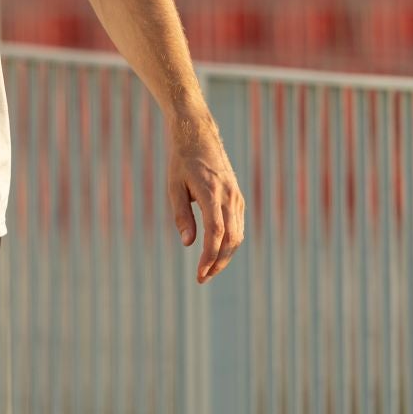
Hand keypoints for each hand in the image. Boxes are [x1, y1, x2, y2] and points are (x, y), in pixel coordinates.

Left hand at [166, 118, 244, 283]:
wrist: (198, 134)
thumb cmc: (182, 160)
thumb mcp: (174, 186)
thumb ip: (181, 215)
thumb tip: (188, 243)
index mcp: (212, 193)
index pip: (216, 233)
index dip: (209, 257)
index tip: (199, 274)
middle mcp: (229, 196)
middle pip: (231, 239)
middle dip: (218, 263)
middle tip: (202, 279)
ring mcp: (236, 196)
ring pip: (237, 235)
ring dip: (225, 256)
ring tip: (207, 270)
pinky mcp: (237, 197)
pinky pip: (238, 225)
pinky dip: (229, 243)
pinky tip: (216, 252)